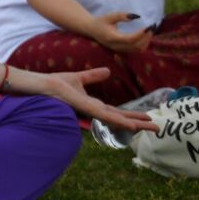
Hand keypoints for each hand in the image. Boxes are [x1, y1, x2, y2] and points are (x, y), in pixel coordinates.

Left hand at [13, 67, 157, 133]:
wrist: (41, 84)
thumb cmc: (54, 83)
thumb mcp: (79, 78)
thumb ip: (93, 76)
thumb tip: (108, 71)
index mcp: (93, 104)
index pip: (117, 111)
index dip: (132, 115)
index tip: (148, 116)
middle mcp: (93, 111)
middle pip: (120, 118)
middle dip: (139, 123)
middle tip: (158, 128)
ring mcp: (89, 111)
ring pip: (116, 119)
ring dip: (135, 124)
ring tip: (152, 128)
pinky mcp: (84, 108)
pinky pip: (103, 115)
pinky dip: (118, 120)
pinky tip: (131, 125)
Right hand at [88, 12, 151, 54]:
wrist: (92, 30)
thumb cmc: (101, 21)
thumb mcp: (110, 16)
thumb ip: (122, 16)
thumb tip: (136, 16)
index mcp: (112, 38)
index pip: (130, 39)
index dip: (141, 34)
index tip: (149, 26)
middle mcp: (115, 46)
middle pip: (135, 46)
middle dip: (146, 37)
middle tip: (152, 27)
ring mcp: (119, 49)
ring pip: (137, 50)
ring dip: (146, 41)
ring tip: (150, 31)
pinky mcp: (122, 50)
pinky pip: (136, 50)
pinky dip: (143, 44)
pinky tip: (145, 36)